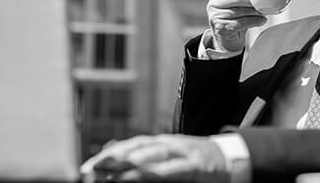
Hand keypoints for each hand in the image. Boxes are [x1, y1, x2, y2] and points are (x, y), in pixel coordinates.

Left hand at [80, 135, 228, 182]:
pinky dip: (154, 171)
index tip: (88, 166)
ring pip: (152, 153)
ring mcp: (182, 152)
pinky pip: (171, 168)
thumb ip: (150, 165)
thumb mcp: (172, 162)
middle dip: (112, 156)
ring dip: (129, 160)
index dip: (109, 153)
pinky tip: (139, 175)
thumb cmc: (197, 164)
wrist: (231, 158)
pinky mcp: (195, 165)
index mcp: (161, 144)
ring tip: (110, 168)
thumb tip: (120, 175)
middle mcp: (168, 144)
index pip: (130, 145)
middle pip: (136, 146)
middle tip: (90, 167)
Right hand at [206, 0, 266, 52]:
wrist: (226, 40)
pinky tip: (262, 21)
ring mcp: (215, 16)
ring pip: (240, 11)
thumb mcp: (236, 2)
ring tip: (265, 12)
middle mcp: (213, 3)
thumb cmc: (233, 18)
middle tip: (265, 2)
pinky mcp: (220, 28)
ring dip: (256, 12)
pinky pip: (241, 23)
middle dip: (253, 0)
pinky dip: (255, 21)